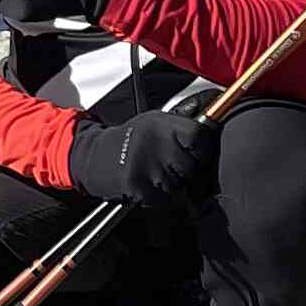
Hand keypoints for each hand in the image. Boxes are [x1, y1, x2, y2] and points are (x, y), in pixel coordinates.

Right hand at [65, 104, 211, 207]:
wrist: (98, 156)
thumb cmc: (130, 138)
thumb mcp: (152, 120)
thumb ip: (179, 120)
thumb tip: (206, 107)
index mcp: (162, 125)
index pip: (198, 137)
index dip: (200, 147)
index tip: (193, 150)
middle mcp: (157, 145)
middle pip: (191, 165)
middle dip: (184, 167)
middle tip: (168, 161)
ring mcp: (150, 168)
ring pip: (179, 183)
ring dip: (172, 182)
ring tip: (154, 170)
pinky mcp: (143, 188)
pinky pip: (166, 198)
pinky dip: (161, 195)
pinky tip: (148, 182)